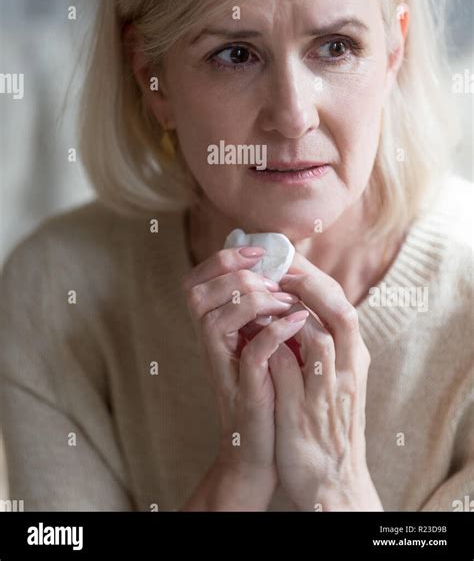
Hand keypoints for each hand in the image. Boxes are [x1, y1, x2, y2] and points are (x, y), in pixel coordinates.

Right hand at [182, 246, 308, 507]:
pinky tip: (300, 321)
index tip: (260, 253)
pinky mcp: (244, 386)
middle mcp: (209, 341)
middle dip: (238, 276)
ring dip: (257, 299)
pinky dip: (278, 329)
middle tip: (274, 284)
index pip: (197, 278)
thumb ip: (264, 304)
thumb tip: (282, 262)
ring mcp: (222, 364)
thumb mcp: (265, 338)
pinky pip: (252, 347)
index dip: (224, 258)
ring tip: (289, 304)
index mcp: (213, 323)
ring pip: (217, 314)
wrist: (269, 446)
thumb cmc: (272, 387)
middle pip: (196, 289)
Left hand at [268, 252, 382, 510]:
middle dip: (309, 282)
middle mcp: (350, 371)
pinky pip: (293, 368)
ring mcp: (330, 391)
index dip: (316, 277)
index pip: (343, 305)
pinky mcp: (305, 411)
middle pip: (340, 311)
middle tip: (279, 266)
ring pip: (321, 336)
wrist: (334, 481)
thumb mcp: (332, 380)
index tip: (290, 261)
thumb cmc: (326, 423)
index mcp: (356, 359)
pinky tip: (259, 327)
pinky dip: (276, 342)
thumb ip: (319, 345)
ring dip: (293, 308)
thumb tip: (294, 308)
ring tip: (267, 290)